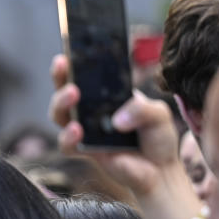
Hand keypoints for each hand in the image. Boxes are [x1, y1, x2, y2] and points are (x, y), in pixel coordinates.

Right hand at [48, 55, 198, 218]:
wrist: (159, 170)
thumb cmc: (156, 137)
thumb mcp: (158, 114)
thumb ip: (142, 109)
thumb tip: (117, 120)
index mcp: (106, 95)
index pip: (86, 74)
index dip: (74, 61)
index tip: (69, 48)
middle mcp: (90, 110)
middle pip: (64, 90)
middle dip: (60, 76)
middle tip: (63, 64)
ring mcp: (84, 130)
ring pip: (59, 114)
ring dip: (61, 102)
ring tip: (73, 94)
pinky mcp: (84, 151)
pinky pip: (66, 144)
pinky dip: (68, 136)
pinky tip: (78, 130)